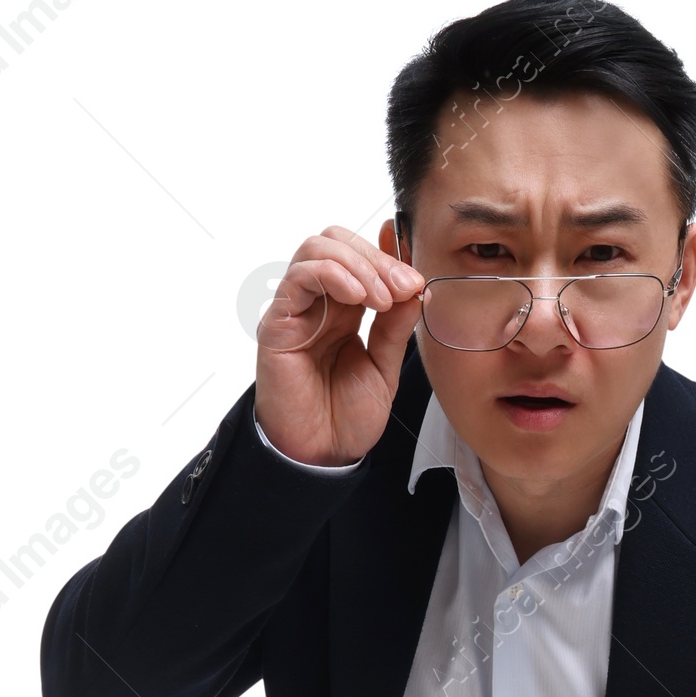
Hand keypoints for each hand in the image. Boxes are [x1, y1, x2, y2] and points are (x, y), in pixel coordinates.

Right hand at [255, 225, 426, 465]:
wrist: (322, 454)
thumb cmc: (346, 417)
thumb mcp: (385, 366)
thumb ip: (397, 326)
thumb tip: (416, 285)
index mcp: (344, 309)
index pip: (360, 256)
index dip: (388, 255)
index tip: (415, 278)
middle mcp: (318, 302)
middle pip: (338, 242)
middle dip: (376, 258)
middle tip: (403, 287)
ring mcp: (297, 309)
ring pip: (318, 248)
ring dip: (357, 264)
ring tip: (382, 298)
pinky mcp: (279, 321)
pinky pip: (300, 276)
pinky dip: (332, 274)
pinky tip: (358, 297)